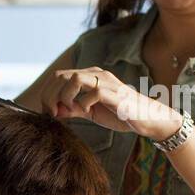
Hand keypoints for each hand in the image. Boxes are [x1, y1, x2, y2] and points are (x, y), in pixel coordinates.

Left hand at [41, 67, 182, 138]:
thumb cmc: (120, 114)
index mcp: (89, 77)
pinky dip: (83, 103)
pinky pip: (93, 92)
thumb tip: (53, 111)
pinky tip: (86, 111)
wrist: (148, 119)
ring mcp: (106, 82)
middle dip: (51, 96)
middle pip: (61, 76)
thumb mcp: (90, 112)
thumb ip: (72, 109)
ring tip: (68, 110)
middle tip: (53, 113)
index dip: (47, 93)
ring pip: (74, 79)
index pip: (58, 76)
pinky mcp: (116, 94)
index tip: (47, 111)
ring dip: (64, 97)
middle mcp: (96, 75)